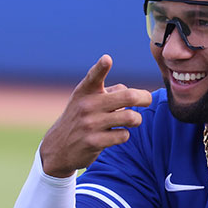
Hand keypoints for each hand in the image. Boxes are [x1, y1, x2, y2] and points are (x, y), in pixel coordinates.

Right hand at [39, 55, 151, 176]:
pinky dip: (124, 134)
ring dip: (136, 119)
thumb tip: (134, 93)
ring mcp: (91, 124)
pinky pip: (124, 135)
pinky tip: (117, 134)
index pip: (93, 76)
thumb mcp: (86, 100)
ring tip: (133, 120)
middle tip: (148, 100)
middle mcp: (87, 105)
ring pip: (130, 117)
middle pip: (128, 97)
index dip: (101, 67)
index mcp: (85, 91)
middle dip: (144, 98)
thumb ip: (109, 92)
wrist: (59, 148)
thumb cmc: (80, 119)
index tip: (107, 60)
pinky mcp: (95, 142)